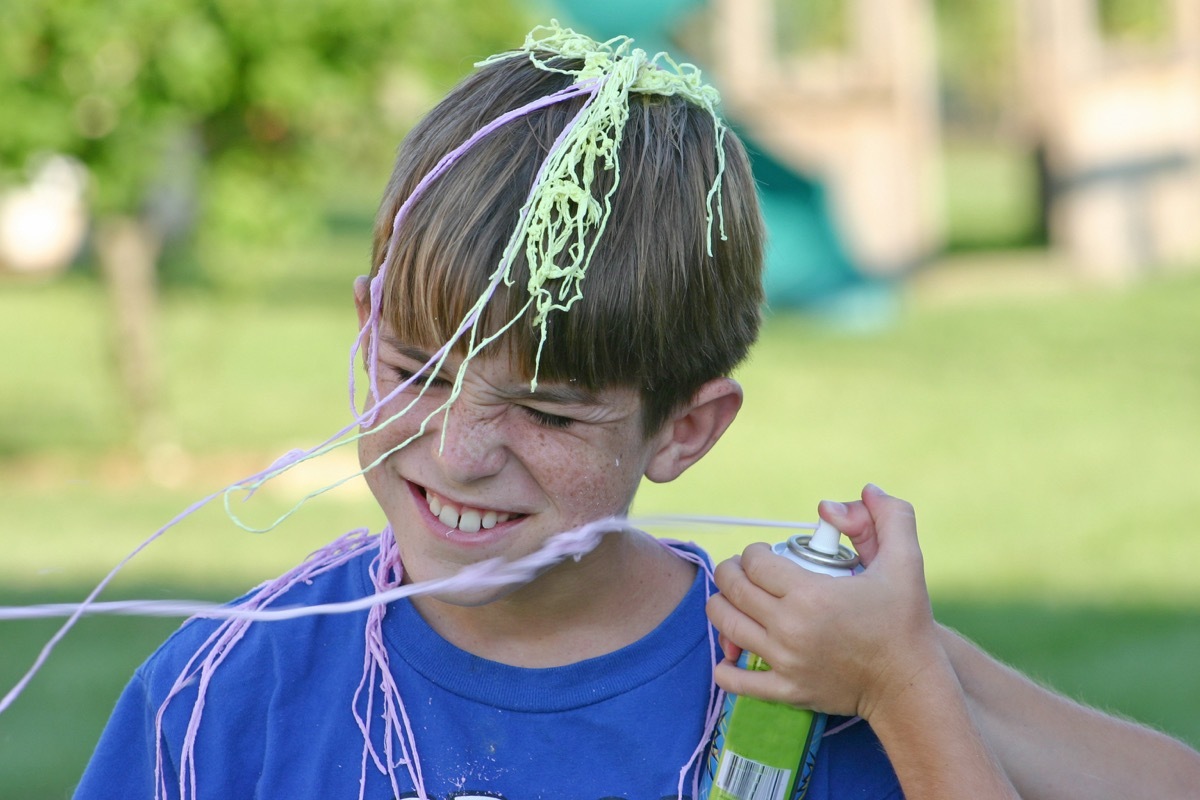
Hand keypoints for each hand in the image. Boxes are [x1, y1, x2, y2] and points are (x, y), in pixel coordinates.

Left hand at [706, 484, 945, 721]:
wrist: (909, 684)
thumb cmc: (905, 621)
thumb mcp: (906, 561)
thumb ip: (890, 516)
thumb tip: (866, 491)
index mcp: (810, 594)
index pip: (754, 562)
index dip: (754, 551)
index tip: (765, 552)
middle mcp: (790, 628)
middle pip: (732, 589)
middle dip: (732, 571)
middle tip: (745, 570)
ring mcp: (784, 662)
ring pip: (726, 625)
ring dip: (723, 606)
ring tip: (738, 600)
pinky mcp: (785, 691)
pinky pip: (734, 681)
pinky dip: (725, 666)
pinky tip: (733, 650)